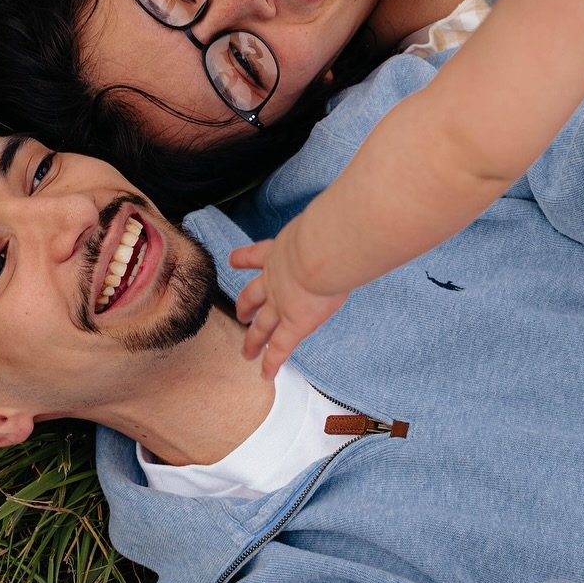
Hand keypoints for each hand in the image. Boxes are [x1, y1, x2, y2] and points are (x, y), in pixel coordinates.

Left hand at [230, 225, 350, 379]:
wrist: (320, 252)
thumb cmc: (328, 232)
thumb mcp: (320, 221)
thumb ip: (327, 221)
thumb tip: (349, 209)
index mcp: (279, 252)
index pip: (257, 256)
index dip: (245, 259)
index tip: (235, 261)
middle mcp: (274, 280)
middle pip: (253, 296)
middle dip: (245, 307)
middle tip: (240, 314)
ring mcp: (281, 304)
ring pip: (262, 325)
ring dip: (253, 339)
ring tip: (246, 350)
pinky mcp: (293, 324)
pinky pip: (280, 348)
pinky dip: (272, 362)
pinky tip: (266, 373)